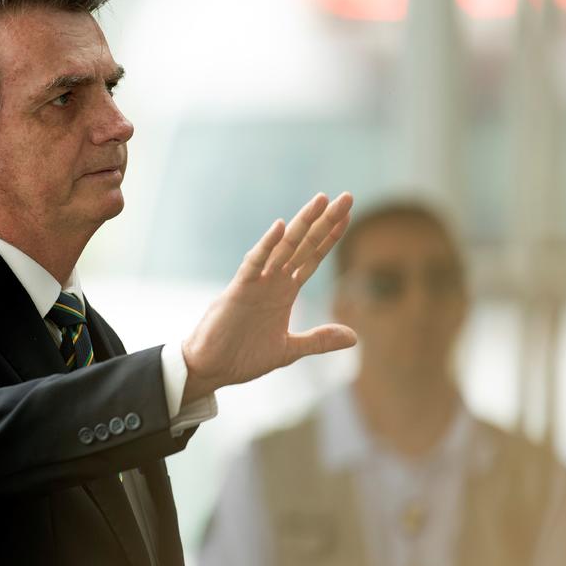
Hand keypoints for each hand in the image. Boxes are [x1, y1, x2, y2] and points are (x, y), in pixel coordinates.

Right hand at [182, 192, 356, 401]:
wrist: (212, 368)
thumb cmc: (244, 356)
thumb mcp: (289, 349)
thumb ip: (319, 340)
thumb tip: (353, 337)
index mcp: (284, 291)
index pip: (312, 257)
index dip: (329, 236)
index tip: (347, 216)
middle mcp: (272, 281)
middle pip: (303, 244)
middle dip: (324, 221)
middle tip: (346, 197)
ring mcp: (256, 283)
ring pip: (283, 247)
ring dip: (302, 224)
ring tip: (321, 201)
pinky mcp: (238, 291)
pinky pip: (254, 264)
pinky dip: (266, 246)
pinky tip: (279, 227)